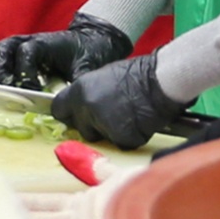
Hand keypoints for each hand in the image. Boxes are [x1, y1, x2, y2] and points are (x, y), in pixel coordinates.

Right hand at [0, 14, 134, 89]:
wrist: (89, 42)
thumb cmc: (87, 52)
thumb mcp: (87, 67)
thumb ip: (79, 83)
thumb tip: (73, 103)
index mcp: (44, 42)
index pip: (26, 52)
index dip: (25, 72)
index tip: (31, 91)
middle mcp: (27, 42)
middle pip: (3, 50)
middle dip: (0, 72)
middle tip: (3, 94)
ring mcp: (19, 48)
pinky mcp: (16, 58)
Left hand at [53, 54, 184, 149]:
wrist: (160, 81)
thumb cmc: (137, 74)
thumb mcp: (103, 77)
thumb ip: (89, 94)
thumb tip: (83, 107)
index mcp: (80, 91)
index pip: (59, 110)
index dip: (67, 114)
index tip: (73, 117)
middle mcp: (87, 109)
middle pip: (81, 128)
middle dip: (93, 126)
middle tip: (111, 116)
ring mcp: (103, 126)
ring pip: (101, 138)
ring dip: (111, 133)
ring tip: (128, 117)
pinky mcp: (120, 139)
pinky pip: (120, 144)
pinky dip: (128, 138)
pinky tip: (138, 124)